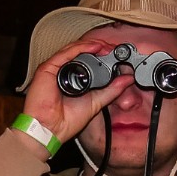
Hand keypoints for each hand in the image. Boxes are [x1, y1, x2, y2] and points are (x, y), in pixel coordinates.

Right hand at [21, 36, 136, 145]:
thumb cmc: (66, 121)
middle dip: (100, 48)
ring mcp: (55, 68)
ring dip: (93, 45)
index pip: (88, 60)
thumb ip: (112, 90)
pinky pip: (66, 52)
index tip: (119, 55)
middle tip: (116, 49)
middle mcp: (63, 71)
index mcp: (72, 78)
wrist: (50, 130)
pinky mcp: (48, 68)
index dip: (103, 55)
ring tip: (108, 47)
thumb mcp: (96, 102)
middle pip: (82, 52)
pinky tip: (95, 47)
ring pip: (75, 49)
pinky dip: (81, 48)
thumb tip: (128, 79)